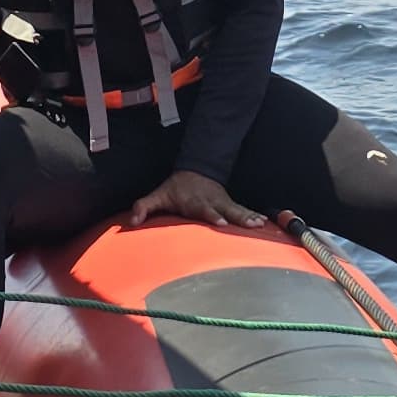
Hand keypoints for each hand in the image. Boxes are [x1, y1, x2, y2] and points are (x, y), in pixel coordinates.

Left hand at [120, 169, 268, 230]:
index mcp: (194, 201)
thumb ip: (144, 207)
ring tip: (259, 224)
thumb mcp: (158, 195)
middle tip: (246, 224)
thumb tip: (132, 222)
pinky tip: (264, 223)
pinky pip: (243, 210)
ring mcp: (222, 203)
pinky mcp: (230, 204)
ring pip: (236, 209)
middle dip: (236, 217)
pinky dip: (253, 215)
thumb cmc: (176, 189)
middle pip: (225, 209)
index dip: (212, 215)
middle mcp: (211, 202)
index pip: (203, 208)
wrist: (195, 171)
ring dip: (248, 216)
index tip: (220, 222)